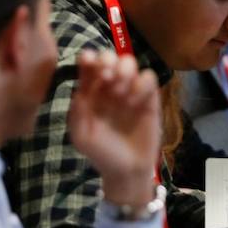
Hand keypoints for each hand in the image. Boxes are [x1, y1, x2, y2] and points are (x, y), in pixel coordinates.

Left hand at [68, 50, 161, 206]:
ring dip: (124, 72)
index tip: (88, 61)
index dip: (89, 58)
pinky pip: (148, 78)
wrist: (126, 170)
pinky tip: (135, 102)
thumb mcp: (82, 135)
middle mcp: (110, 87)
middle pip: (110, 57)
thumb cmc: (101, 153)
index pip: (89, 65)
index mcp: (91, 92)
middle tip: (107, 78)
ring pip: (130, 62)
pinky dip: (141, 85)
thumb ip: (77, 111)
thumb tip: (80, 88)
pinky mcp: (150, 98)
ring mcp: (131, 91)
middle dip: (108, 61)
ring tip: (120, 94)